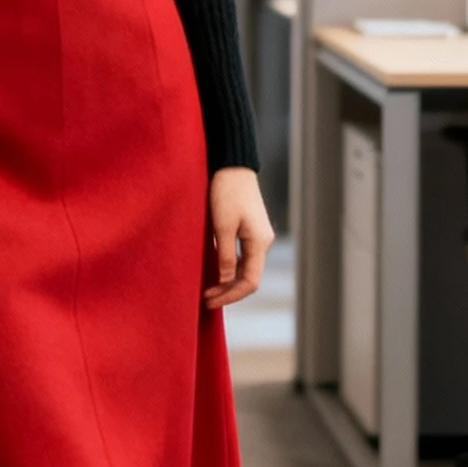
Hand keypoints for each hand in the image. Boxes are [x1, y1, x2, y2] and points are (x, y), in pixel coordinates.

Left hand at [204, 167, 273, 310]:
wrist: (232, 165)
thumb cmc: (226, 192)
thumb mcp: (222, 226)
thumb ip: (225, 256)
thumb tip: (225, 282)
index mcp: (259, 243)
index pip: (250, 282)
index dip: (230, 296)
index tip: (209, 301)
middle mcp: (262, 242)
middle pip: (249, 278)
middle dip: (228, 292)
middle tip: (205, 299)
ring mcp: (258, 236)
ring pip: (246, 269)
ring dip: (228, 282)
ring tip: (208, 289)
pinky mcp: (250, 230)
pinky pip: (243, 257)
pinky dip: (230, 269)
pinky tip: (215, 271)